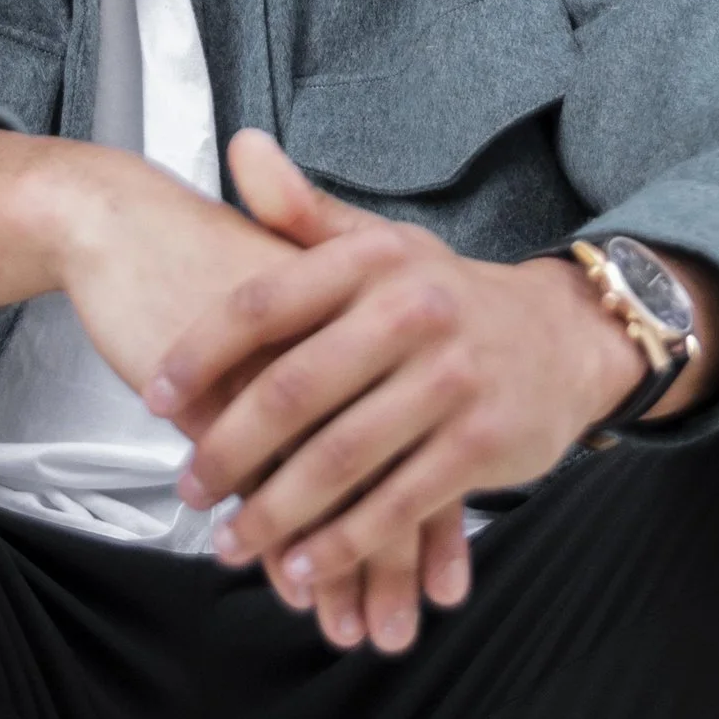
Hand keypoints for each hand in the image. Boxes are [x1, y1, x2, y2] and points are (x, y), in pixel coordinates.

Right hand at [0, 127, 472, 652]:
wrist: (129, 223)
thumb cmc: (211, 266)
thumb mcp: (295, 305)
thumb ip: (346, 374)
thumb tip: (385, 462)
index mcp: (372, 315)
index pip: (419, 435)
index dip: (432, 515)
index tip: (441, 587)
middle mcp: (347, 339)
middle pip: (385, 470)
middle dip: (390, 562)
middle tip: (392, 631)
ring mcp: (288, 364)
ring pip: (333, 488)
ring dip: (343, 568)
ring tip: (348, 633)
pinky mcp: (230, 389)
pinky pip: (267, 483)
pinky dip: (282, 539)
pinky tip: (290, 583)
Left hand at [147, 132, 648, 647]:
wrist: (563, 339)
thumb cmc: (446, 295)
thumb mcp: (381, 244)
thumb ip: (304, 212)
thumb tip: (240, 148)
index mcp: (374, 261)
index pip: (265, 303)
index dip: (201, 354)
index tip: (155, 398)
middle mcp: (413, 312)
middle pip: (296, 391)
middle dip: (229, 448)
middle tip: (188, 488)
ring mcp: (451, 381)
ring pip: (340, 459)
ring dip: (275, 513)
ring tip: (229, 542)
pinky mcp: (480, 445)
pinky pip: (395, 506)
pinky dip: (342, 546)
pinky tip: (300, 570)